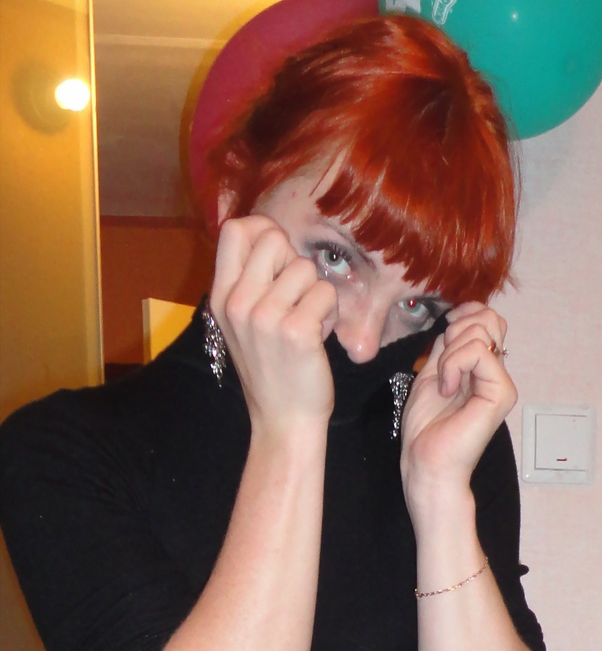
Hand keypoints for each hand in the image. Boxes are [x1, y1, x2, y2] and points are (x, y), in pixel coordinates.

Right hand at [209, 216, 339, 433]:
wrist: (283, 421)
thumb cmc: (271, 370)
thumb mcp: (244, 323)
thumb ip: (250, 280)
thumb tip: (271, 236)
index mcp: (222, 297)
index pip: (234, 231)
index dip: (262, 230)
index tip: (278, 256)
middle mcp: (238, 303)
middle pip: (273, 239)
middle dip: (293, 262)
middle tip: (295, 297)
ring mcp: (265, 317)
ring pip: (305, 267)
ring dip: (315, 293)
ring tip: (307, 322)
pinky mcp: (296, 331)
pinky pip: (325, 293)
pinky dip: (330, 314)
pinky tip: (318, 337)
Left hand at [400, 301, 516, 504]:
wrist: (426, 463)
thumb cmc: (426, 429)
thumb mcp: (431, 373)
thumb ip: (448, 346)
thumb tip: (459, 318)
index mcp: (481, 368)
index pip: (487, 319)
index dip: (465, 314)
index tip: (445, 330)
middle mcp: (496, 373)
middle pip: (489, 318)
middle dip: (456, 330)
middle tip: (442, 366)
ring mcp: (502, 383)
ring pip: (482, 330)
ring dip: (450, 352)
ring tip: (444, 383)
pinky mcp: (502, 393)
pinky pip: (479, 352)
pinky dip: (453, 363)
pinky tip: (447, 389)